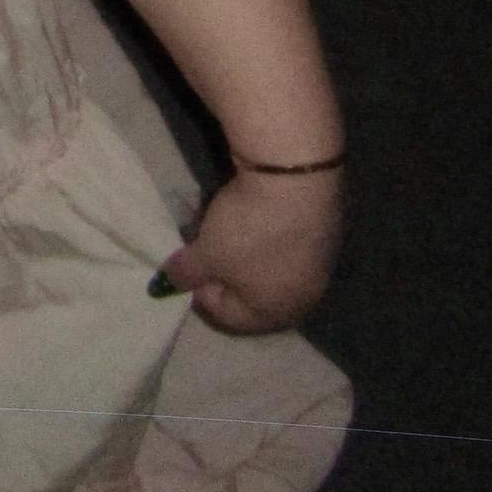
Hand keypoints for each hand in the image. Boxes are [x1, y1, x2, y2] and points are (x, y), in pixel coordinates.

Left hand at [156, 166, 343, 334]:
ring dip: (240, 247)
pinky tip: (247, 209)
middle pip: (251, 290)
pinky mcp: (322, 228)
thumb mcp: (206, 254)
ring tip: (219, 222)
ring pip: (267, 263)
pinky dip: (261, 228)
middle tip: (201, 244)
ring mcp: (317, 262)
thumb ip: (186, 273)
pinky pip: (282, 238)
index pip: (228, 315)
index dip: (199, 290)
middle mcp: (304, 295)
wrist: (296, 176)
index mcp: (277, 312)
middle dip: (221, 268)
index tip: (185, 264)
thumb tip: (169, 283)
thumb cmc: (248, 230)